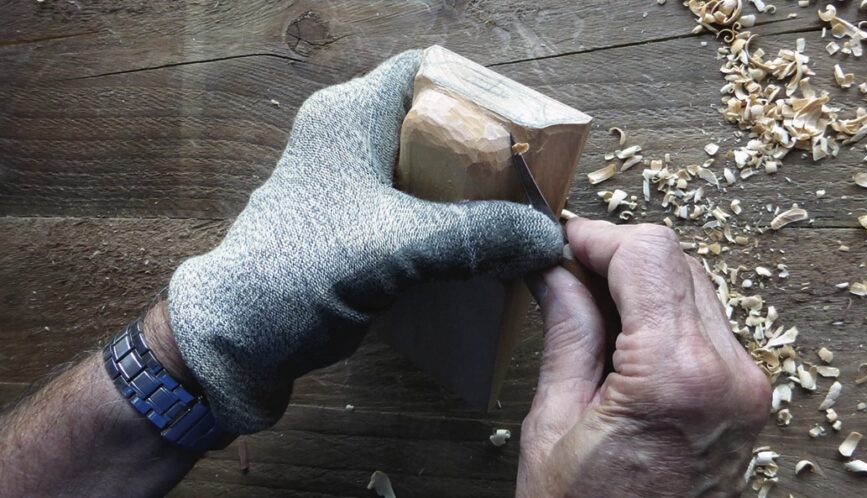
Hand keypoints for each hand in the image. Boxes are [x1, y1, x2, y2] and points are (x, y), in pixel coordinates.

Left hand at [166, 50, 562, 433]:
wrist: (240, 338)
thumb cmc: (302, 271)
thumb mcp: (398, 246)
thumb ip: (476, 235)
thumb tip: (546, 236)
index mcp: (350, 115)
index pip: (425, 72)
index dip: (476, 92)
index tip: (522, 129)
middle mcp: (351, 138)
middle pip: (435, 124)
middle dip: (484, 153)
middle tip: (528, 182)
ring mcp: (352, 183)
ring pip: (429, 172)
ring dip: (469, 197)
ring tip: (514, 220)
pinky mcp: (357, 224)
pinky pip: (417, 210)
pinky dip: (448, 226)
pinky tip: (479, 251)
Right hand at [517, 219, 769, 496]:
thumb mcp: (554, 423)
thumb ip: (567, 331)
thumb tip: (556, 270)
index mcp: (677, 377)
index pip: (649, 254)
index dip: (599, 237)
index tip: (562, 242)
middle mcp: (728, 376)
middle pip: (678, 262)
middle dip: (619, 257)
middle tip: (566, 272)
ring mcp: (747, 390)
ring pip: (696, 288)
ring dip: (643, 284)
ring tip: (590, 312)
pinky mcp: (748, 401)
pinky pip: (708, 327)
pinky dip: (666, 315)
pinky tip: (624, 339)